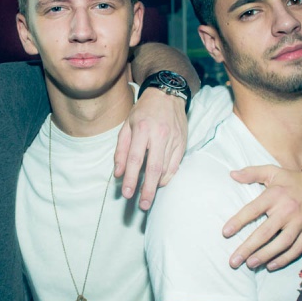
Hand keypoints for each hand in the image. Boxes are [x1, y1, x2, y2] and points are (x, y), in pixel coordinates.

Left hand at [114, 88, 187, 210]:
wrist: (167, 95)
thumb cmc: (143, 112)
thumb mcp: (127, 126)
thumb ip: (121, 151)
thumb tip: (118, 174)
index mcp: (143, 129)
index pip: (136, 159)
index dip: (131, 178)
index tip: (127, 194)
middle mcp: (160, 135)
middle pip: (154, 168)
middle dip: (148, 190)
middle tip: (142, 205)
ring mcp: (174, 140)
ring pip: (166, 169)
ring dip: (157, 186)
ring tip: (148, 197)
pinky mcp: (183, 143)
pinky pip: (175, 165)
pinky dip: (167, 177)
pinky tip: (159, 184)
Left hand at [223, 165, 301, 269]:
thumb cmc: (293, 180)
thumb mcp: (272, 171)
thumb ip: (251, 173)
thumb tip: (232, 174)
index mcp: (275, 195)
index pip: (253, 210)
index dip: (238, 221)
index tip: (225, 233)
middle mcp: (287, 210)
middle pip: (265, 232)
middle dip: (248, 248)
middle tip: (234, 260)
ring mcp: (300, 222)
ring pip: (281, 243)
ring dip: (265, 255)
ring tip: (250, 264)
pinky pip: (297, 249)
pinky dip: (284, 259)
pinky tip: (271, 265)